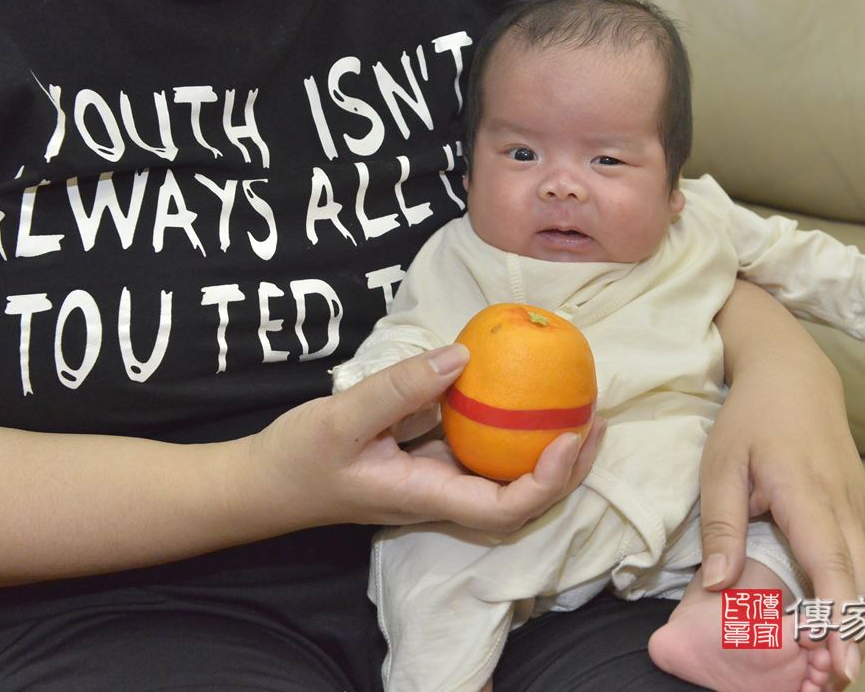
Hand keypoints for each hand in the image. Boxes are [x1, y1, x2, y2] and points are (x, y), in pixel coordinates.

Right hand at [244, 344, 604, 532]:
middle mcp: (442, 493)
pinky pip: (479, 444)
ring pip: (505, 473)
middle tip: (597, 419)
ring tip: (578, 405)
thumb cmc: (299, 459)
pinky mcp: (428, 455)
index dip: (545, 482)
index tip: (568, 438)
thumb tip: (464, 356)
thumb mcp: (343, 418)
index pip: (502, 509)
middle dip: (566, 467)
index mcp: (426, 496)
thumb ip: (400, 387)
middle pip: (520, 497)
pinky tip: (521, 392)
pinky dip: (508, 423)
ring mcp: (437, 475)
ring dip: (546, 446)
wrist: (267, 481)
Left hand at [700, 281, 864, 689]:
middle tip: (831, 683)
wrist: (795, 378)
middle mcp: (845, 508)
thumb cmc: (750, 421)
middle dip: (853, 639)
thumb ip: (721, 525)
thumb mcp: (720, 465)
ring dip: (862, 627)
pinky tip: (843, 629)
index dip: (837, 616)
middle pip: (864, 584)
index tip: (834, 660)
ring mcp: (861, 510)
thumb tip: (718, 587)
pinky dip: (863, 603)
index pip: (832, 565)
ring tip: (837, 668)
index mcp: (807, 495)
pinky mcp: (863, 513)